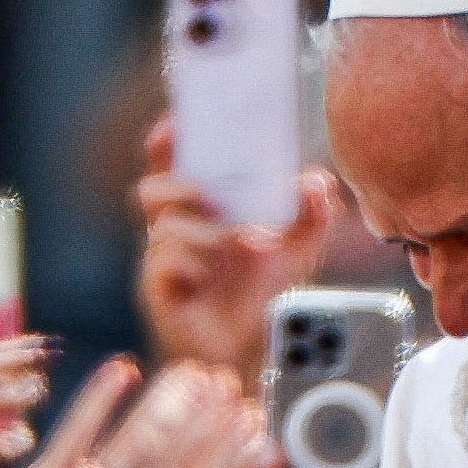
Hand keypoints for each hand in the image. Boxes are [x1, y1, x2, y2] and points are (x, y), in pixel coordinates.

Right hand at [135, 117, 335, 378]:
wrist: (250, 345)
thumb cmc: (260, 292)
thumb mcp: (298, 250)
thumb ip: (313, 216)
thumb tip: (317, 182)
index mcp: (198, 211)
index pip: (172, 167)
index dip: (167, 142)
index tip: (174, 122)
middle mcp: (173, 230)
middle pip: (150, 190)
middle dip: (176, 184)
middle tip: (210, 193)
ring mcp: (162, 260)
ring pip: (162, 228)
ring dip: (196, 229)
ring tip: (230, 240)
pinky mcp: (158, 290)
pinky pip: (160, 264)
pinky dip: (188, 262)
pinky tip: (207, 274)